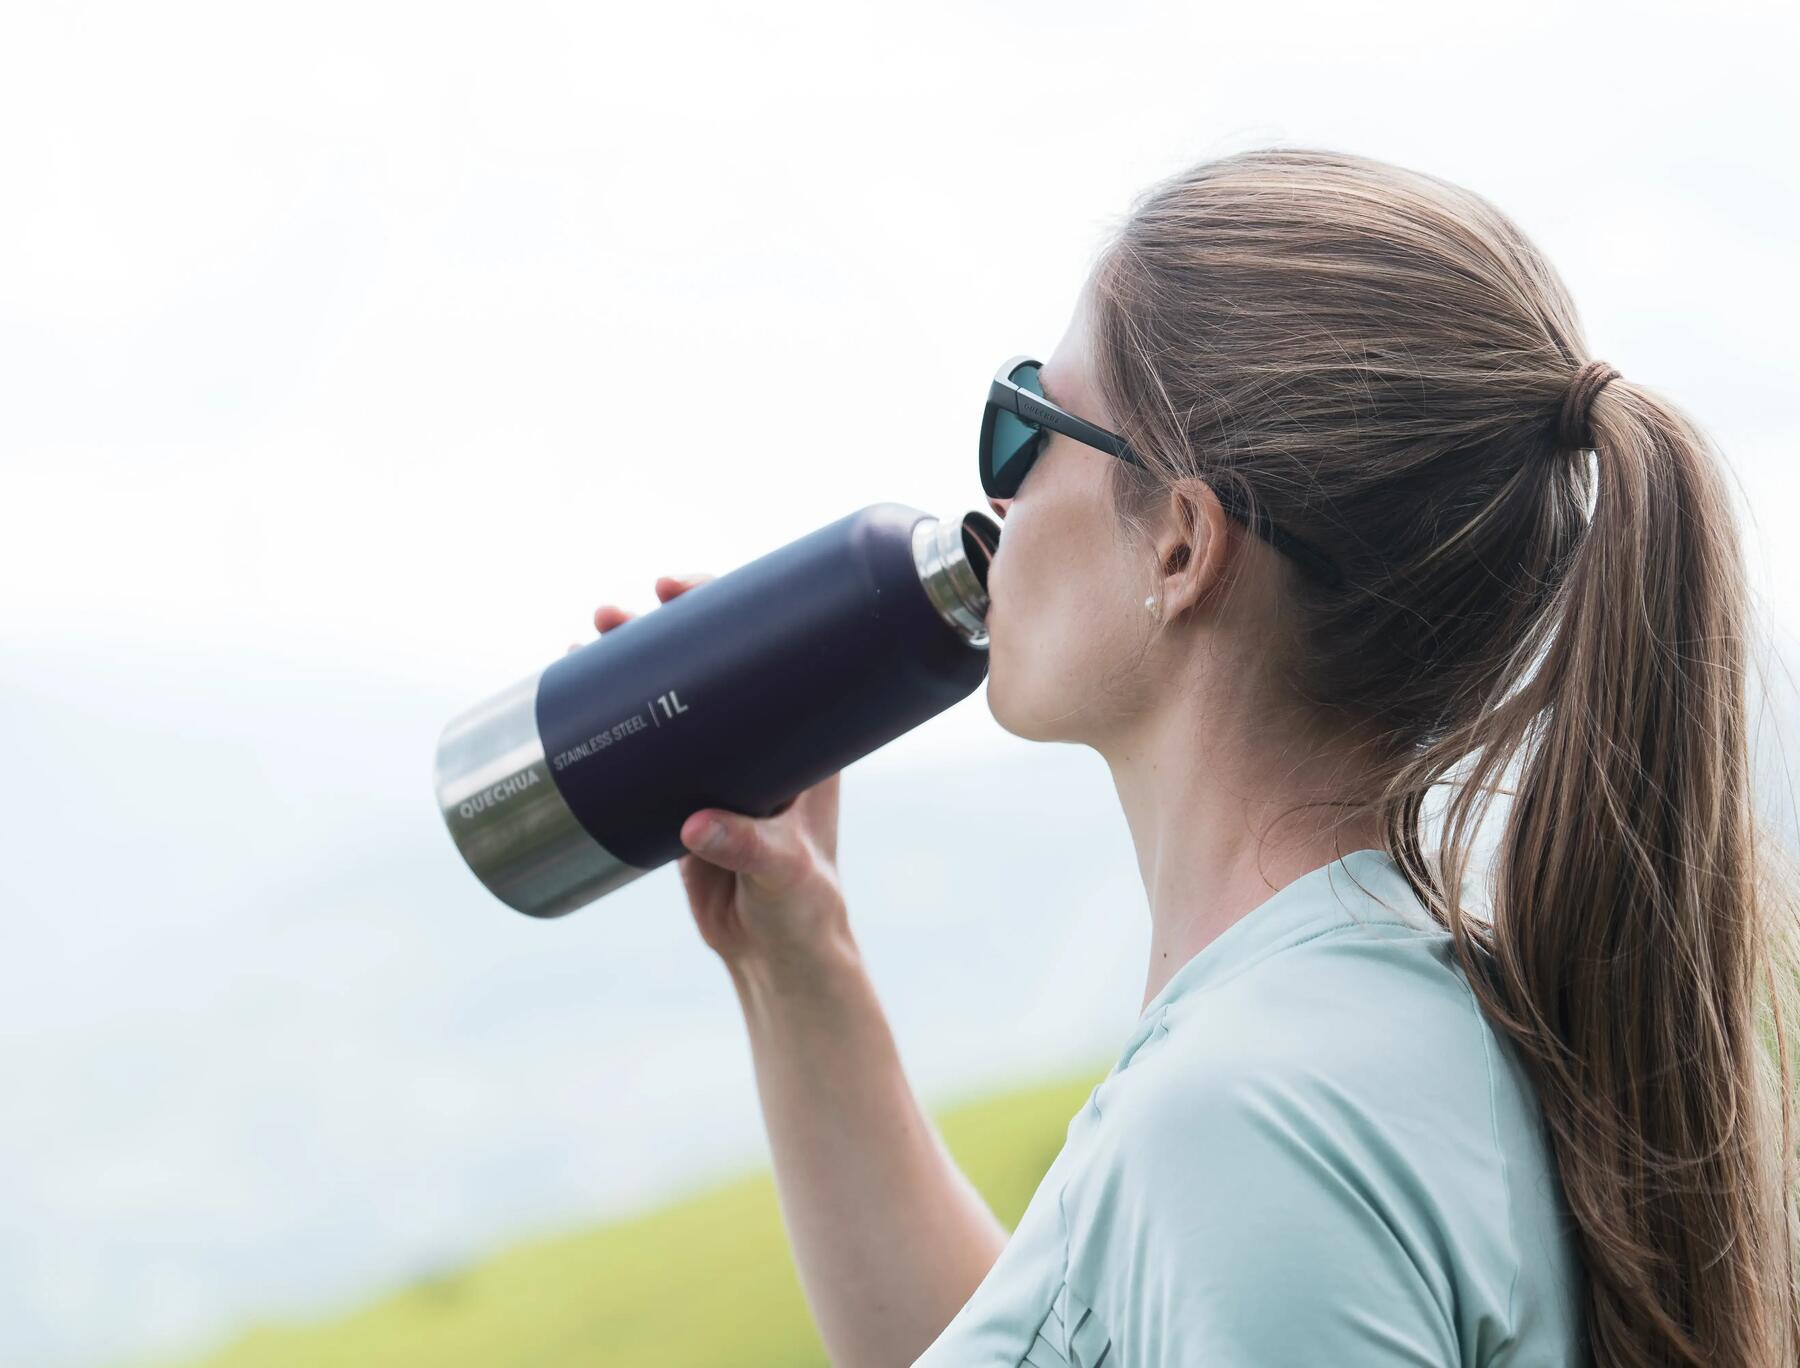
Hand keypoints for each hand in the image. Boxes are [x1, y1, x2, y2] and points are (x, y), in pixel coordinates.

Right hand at [576, 575, 852, 978]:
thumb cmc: (803, 905)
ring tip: (581, 644)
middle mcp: (761, 738)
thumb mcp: (784, 870)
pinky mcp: (684, 796)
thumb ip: (747, 845)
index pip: (765, 647)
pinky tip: (577, 698)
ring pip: (671, 698)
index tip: (674, 590)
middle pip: (707, 662)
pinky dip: (615, 719)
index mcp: (803, 735)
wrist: (778, 954)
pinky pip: (647, 745)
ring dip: (628, 667)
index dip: (721, 605)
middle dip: (657, 629)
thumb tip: (694, 825)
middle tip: (611, 616)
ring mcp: (719, 765)